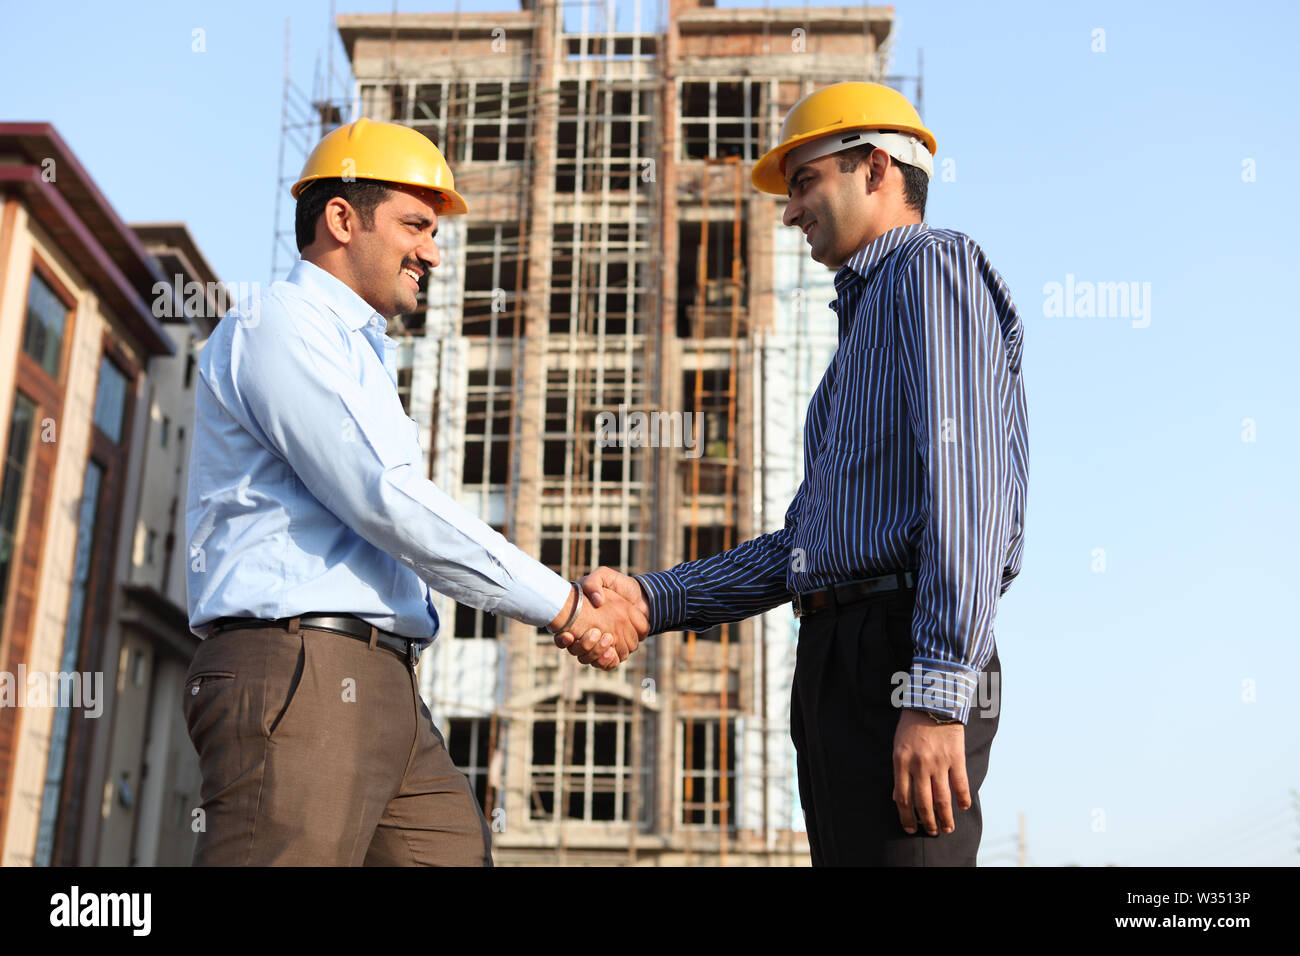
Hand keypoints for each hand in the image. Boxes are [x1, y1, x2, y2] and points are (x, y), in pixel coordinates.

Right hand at [553, 567, 649, 667]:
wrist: (640, 596)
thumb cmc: (618, 585)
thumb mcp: (603, 576)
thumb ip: (594, 583)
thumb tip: (596, 600)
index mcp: (577, 620)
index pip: (563, 637)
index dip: (562, 639)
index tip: (569, 635)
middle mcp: (585, 635)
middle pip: (576, 651)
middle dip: (585, 646)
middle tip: (597, 632)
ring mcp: (599, 644)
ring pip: (589, 659)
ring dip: (597, 653)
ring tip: (609, 639)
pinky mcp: (614, 650)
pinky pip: (606, 664)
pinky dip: (607, 661)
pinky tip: (612, 652)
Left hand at [891, 709, 969, 835]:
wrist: (932, 701)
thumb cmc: (911, 725)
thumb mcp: (898, 747)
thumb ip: (899, 772)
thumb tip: (898, 799)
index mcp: (901, 762)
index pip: (903, 798)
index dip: (906, 817)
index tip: (910, 828)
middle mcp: (919, 765)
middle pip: (923, 803)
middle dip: (927, 822)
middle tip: (931, 832)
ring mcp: (938, 762)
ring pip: (942, 798)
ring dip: (945, 817)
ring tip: (947, 828)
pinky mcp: (955, 757)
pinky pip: (960, 784)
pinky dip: (962, 798)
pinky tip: (963, 807)